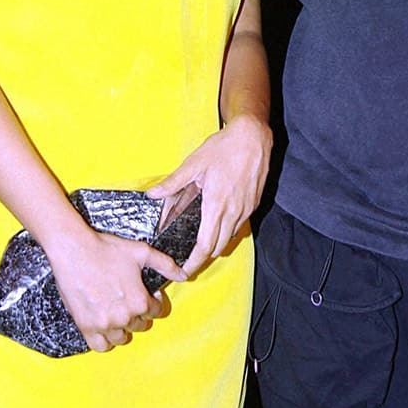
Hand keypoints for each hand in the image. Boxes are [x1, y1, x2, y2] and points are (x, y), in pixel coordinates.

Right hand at [44, 223, 184, 352]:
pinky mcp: (86, 327)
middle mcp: (124, 317)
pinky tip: (105, 326)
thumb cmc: (107, 249)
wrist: (74, 250)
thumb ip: (165, 264)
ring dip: (123, 328)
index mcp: (139, 301)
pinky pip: (101, 346)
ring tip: (118, 313)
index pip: (156, 311)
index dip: (153, 301)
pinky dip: (105, 340)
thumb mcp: (142, 251)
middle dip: (139, 313)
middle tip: (129, 299)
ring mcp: (104, 324)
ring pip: (122, 338)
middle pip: (140, 325)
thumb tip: (184, 275)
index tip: (146, 293)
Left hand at [149, 114, 271, 276]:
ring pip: (230, 238)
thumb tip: (153, 194)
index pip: (205, 246)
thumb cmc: (225, 147)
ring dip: (216, 243)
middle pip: (218, 247)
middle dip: (204, 256)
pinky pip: (240, 225)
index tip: (185, 271)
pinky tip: (219, 219)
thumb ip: (173, 183)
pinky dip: (228, 229)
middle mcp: (234, 212)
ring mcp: (246, 209)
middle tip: (190, 257)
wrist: (254, 136)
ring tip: (203, 239)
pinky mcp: (254, 203)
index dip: (195, 262)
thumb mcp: (194, 163)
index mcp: (216, 205)